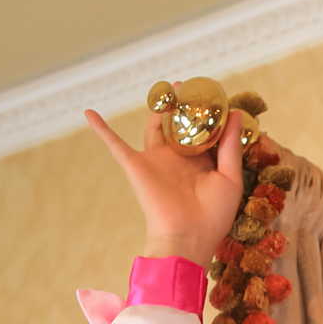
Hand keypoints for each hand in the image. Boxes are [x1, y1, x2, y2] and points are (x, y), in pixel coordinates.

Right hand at [85, 99, 244, 271]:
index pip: (204, 132)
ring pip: (155, 125)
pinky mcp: (136, 165)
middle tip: (191, 85)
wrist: (187, 237)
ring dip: (160, 107)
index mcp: (200, 163)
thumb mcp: (230, 179)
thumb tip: (234, 113)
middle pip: (179, 124)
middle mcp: (178, 158)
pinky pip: (114, 144)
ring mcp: (156, 160)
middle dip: (185, 104)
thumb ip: (230, 147)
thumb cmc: (212, 216)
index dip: (209, 114)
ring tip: (169, 86)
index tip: (215, 94)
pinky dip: (101, 128)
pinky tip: (88, 112)